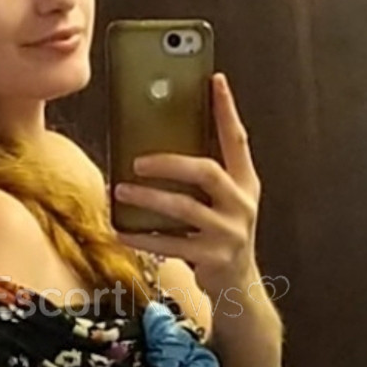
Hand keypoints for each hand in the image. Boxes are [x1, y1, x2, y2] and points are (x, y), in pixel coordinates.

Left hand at [113, 73, 262, 298]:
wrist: (237, 286)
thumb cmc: (219, 234)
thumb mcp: (220, 202)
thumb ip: (201, 177)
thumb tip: (154, 146)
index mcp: (246, 183)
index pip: (237, 139)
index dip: (226, 109)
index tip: (215, 79)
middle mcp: (242, 204)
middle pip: (206, 171)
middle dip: (169, 162)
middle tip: (137, 161)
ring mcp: (229, 232)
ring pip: (184, 207)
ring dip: (147, 198)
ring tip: (120, 190)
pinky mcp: (213, 257)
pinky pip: (170, 243)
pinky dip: (142, 236)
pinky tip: (121, 230)